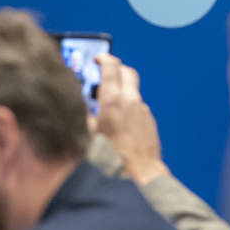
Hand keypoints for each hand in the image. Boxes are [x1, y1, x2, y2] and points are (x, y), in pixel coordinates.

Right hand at [93, 54, 170, 186]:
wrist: (141, 170)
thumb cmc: (113, 156)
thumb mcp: (90, 135)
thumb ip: (85, 116)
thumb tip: (80, 106)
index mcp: (113, 100)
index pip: (112, 67)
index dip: (104, 58)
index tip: (98, 59)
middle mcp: (130, 100)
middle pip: (126, 71)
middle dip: (115, 68)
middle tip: (104, 72)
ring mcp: (142, 109)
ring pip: (132, 89)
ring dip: (121, 88)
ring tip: (108, 102)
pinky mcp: (148, 118)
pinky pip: (138, 105)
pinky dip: (128, 104)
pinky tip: (120, 119)